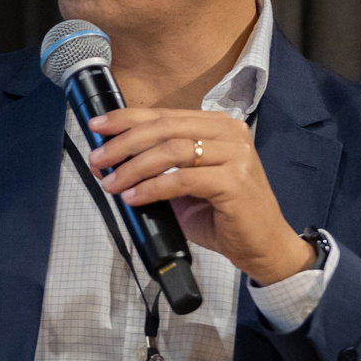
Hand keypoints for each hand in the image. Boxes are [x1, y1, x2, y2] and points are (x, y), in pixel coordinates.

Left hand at [86, 108, 311, 284]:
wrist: (264, 245)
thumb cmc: (223, 215)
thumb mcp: (184, 186)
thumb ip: (156, 169)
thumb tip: (109, 161)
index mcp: (218, 126)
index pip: (165, 115)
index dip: (127, 118)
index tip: (97, 127)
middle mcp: (230, 133)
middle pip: (165, 128)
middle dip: (124, 142)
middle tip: (98, 158)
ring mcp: (236, 155)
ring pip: (171, 150)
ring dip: (134, 167)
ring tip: (110, 183)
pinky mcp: (235, 181)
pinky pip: (182, 180)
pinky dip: (152, 187)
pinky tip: (133, 196)